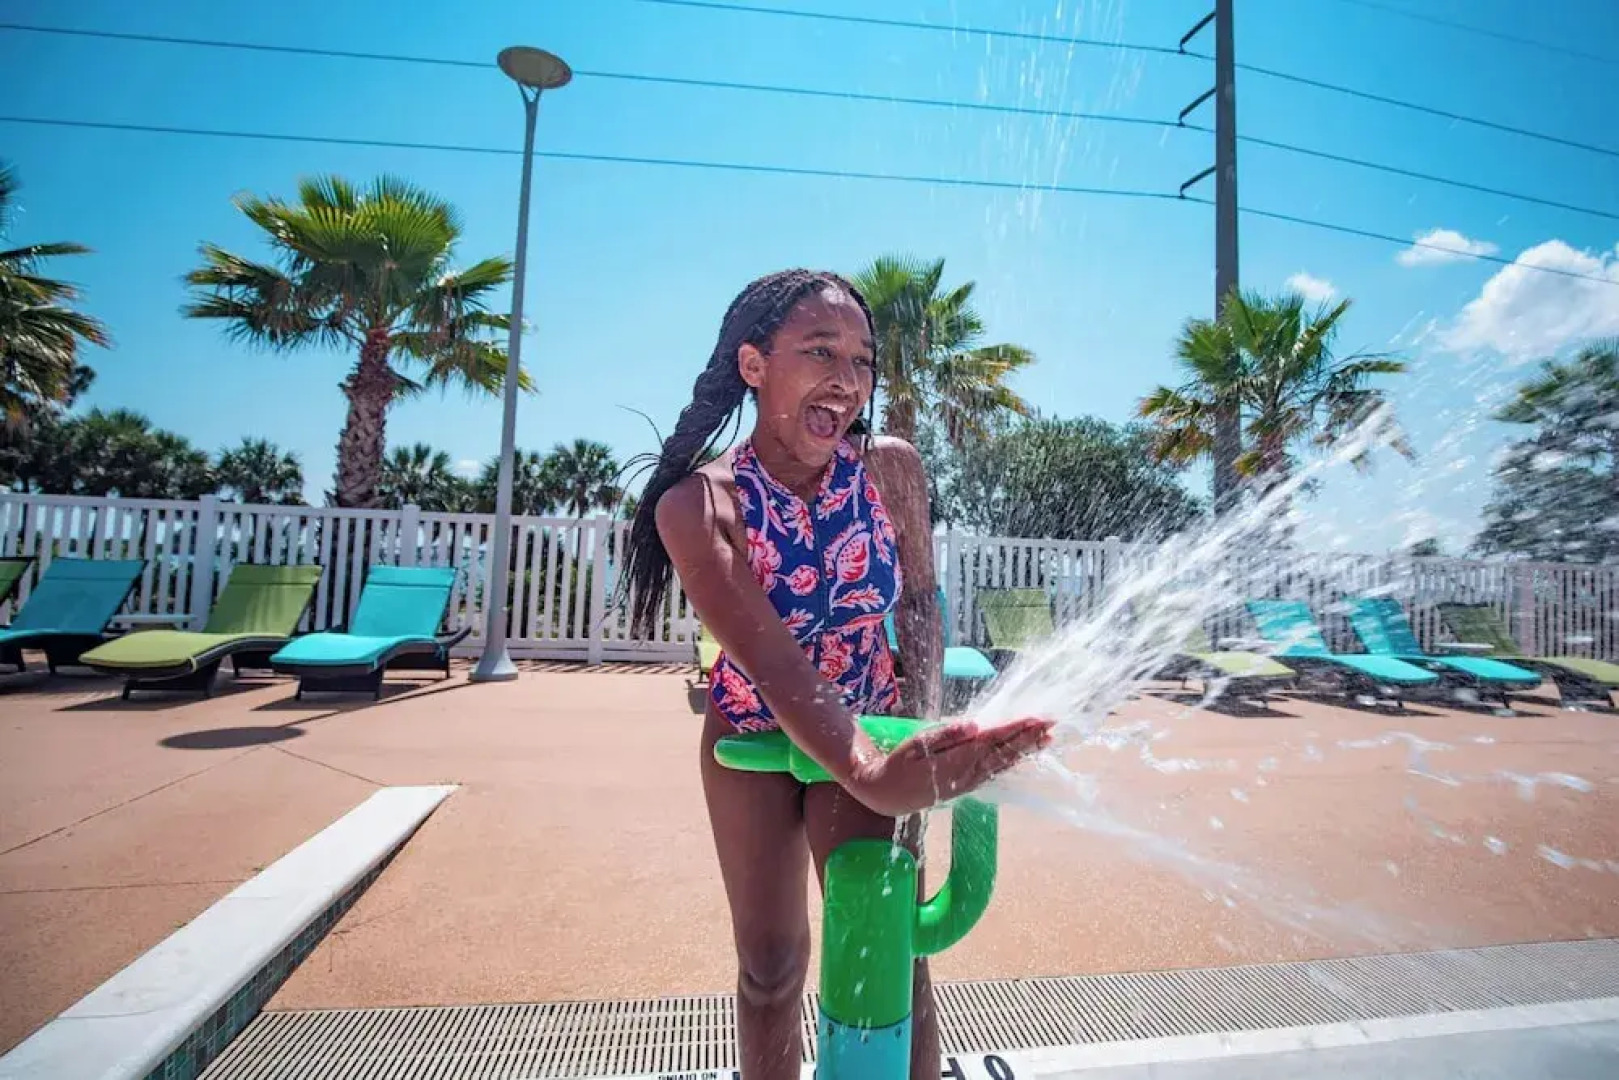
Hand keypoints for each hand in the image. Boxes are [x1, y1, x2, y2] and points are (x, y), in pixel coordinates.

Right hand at [848, 717, 1054, 816]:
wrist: (888, 796)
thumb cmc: (899, 764)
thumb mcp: (915, 746)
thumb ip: (945, 735)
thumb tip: (974, 726)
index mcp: (956, 760)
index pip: (993, 741)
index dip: (1016, 729)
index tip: (1036, 719)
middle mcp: (968, 773)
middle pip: (1005, 752)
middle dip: (1029, 737)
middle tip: (1052, 723)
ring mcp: (970, 782)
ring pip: (1004, 764)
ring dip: (1026, 750)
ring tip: (1047, 738)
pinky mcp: (967, 786)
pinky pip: (995, 772)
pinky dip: (1012, 762)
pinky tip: (1023, 755)